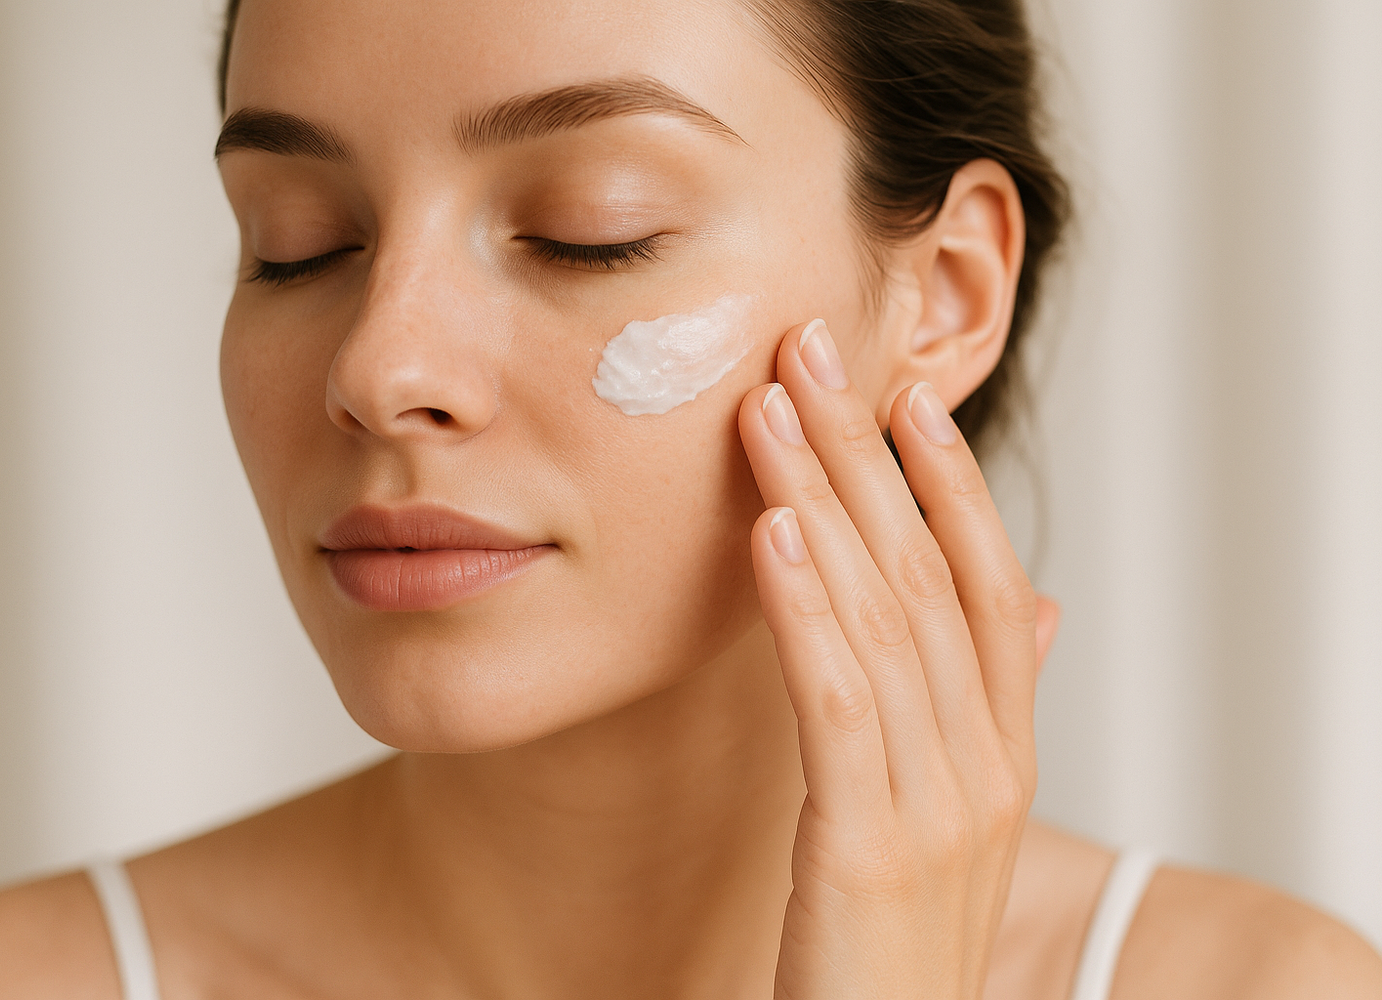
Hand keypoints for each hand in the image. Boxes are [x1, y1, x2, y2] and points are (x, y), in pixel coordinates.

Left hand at [739, 319, 1042, 999]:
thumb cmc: (891, 944)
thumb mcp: (952, 819)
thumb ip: (988, 710)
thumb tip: (1044, 607)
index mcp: (1002, 755)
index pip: (992, 590)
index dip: (952, 487)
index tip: (902, 395)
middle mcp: (985, 768)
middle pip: (930, 579)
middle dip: (869, 458)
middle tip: (811, 354)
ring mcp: (937, 809)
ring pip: (884, 619)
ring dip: (825, 501)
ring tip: (771, 410)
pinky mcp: (868, 850)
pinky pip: (839, 701)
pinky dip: (807, 606)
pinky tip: (773, 528)